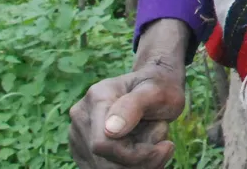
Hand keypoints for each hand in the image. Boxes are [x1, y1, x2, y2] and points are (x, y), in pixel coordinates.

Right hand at [69, 19, 191, 167]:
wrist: (157, 87)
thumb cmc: (161, 86)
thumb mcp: (157, 91)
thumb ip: (134, 106)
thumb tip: (110, 130)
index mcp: (97, 97)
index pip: (103, 144)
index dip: (134, 155)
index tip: (165, 145)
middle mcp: (82, 117)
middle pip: (103, 162)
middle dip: (139, 162)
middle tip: (166, 148)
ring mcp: (79, 135)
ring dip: (137, 165)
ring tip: (159, 146)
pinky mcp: (84, 150)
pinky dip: (131, 167)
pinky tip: (149, 153)